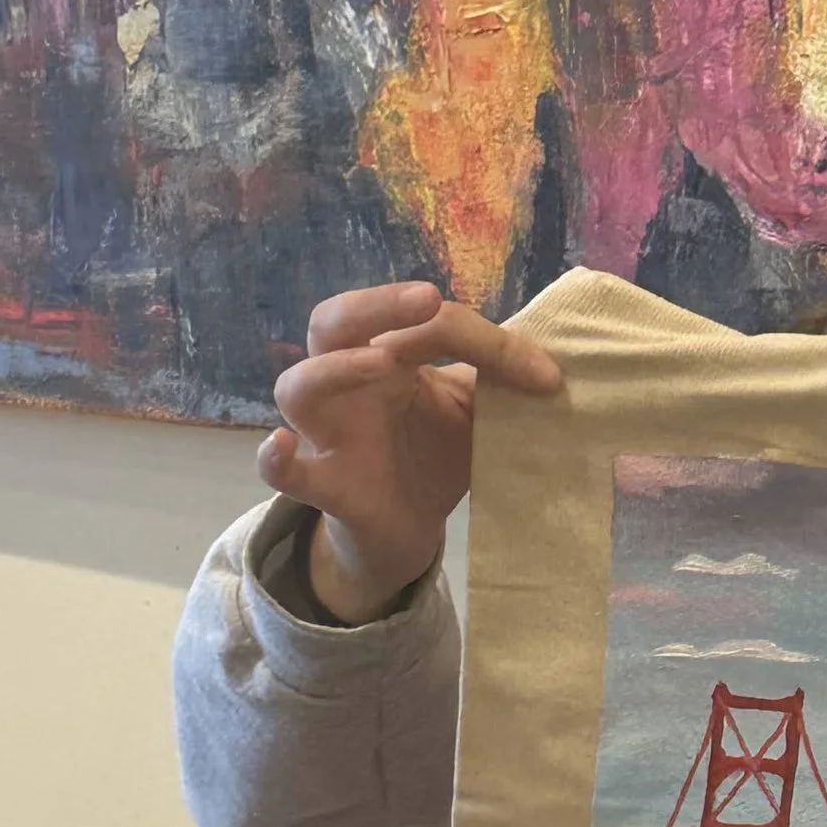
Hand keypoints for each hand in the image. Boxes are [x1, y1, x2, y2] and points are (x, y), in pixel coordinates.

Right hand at [259, 285, 561, 623]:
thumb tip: (552, 366)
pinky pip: (283, 471)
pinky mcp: (324, 485)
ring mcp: (329, 431)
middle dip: (376, 303)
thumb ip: (498, 382)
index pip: (423, 324)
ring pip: (298, 385)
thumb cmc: (436, 452)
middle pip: (333, 320)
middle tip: (428, 300)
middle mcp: (348, 381)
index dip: (485, 341)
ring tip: (381, 364)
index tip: (543, 375)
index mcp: (387, 353)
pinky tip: (281, 447)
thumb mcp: (475, 411)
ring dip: (335, 369)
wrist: (411, 526)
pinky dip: (273, 459)